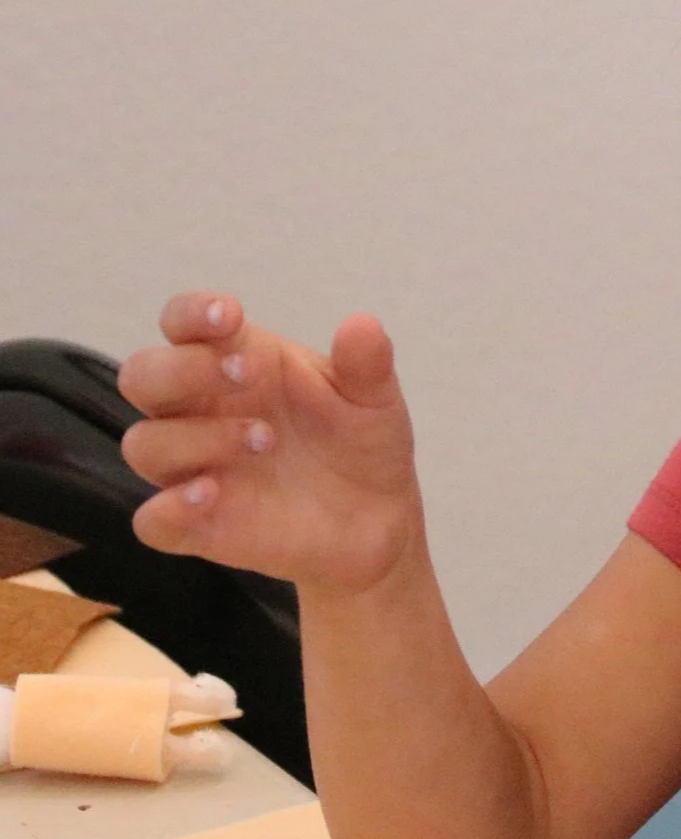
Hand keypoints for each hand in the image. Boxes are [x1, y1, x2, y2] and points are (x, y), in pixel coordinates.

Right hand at [118, 294, 425, 597]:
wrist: (378, 517)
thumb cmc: (361, 441)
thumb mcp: (374, 398)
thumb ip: (366, 363)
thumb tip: (363, 324)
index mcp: (236, 361)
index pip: (182, 323)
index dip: (191, 313)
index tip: (229, 315)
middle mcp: (200, 411)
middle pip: (143, 376)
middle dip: (184, 369)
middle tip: (246, 375)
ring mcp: (193, 468)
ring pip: (144, 443)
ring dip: (194, 437)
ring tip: (265, 439)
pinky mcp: (196, 525)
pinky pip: (153, 520)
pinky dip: (169, 508)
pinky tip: (212, 495)